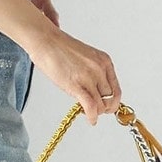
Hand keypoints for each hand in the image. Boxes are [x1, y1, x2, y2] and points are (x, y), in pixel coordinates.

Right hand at [20, 0, 120, 125]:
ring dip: (96, 112)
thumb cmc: (59, 48)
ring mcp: (89, 77)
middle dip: (103, 107)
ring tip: (88, 113)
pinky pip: (91, 107)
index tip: (107, 107)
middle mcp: (100, 69)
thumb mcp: (86, 57)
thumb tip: (95, 90)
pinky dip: (92, 117)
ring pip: (101, 105)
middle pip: (110, 98)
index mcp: (104, 61)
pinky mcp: (77, 85)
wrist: (45, 41)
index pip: (116, 89)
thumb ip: (94, 72)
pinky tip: (91, 120)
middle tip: (95, 111)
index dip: (113, 101)